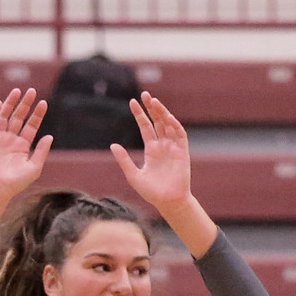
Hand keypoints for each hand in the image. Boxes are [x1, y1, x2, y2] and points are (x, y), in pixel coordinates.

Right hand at [0, 88, 51, 200]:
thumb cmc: (16, 182)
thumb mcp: (34, 167)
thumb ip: (41, 152)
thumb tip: (49, 136)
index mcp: (22, 145)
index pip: (31, 125)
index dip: (37, 114)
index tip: (43, 103)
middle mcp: (11, 139)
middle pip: (19, 117)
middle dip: (25, 104)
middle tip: (32, 91)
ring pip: (5, 116)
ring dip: (10, 104)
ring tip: (17, 91)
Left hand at [111, 91, 192, 211]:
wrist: (167, 201)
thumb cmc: (151, 191)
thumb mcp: (133, 174)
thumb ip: (124, 159)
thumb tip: (113, 145)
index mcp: (151, 149)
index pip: (145, 127)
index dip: (140, 114)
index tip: (132, 102)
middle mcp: (162, 145)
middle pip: (157, 121)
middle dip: (152, 108)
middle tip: (145, 94)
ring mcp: (173, 147)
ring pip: (168, 125)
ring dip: (162, 113)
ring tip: (154, 101)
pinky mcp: (182, 152)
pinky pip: (179, 135)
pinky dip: (175, 125)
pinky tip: (167, 117)